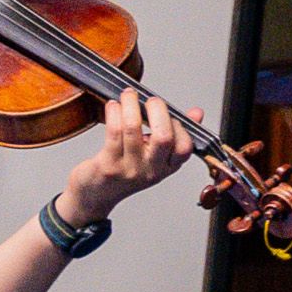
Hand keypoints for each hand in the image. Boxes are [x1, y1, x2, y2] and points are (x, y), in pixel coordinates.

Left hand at [59, 90, 195, 225]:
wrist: (95, 196)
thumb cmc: (125, 171)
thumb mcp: (155, 156)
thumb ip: (175, 133)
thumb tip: (197, 112)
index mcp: (167, 167)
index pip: (185, 147)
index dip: (179, 126)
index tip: (168, 112)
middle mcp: (151, 171)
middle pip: (163, 137)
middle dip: (157, 110)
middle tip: (151, 99)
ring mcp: (129, 169)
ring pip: (133, 129)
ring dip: (130, 105)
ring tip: (128, 95)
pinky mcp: (108, 166)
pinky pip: (113, 132)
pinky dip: (114, 113)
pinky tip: (113, 106)